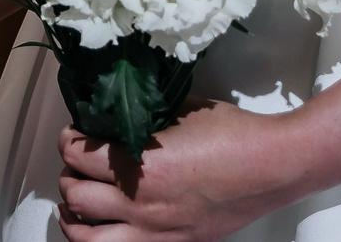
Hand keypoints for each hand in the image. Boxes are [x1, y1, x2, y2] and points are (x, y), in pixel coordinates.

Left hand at [55, 104, 305, 241]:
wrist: (272, 167)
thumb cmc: (233, 134)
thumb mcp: (178, 111)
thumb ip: (141, 118)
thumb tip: (115, 117)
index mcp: (141, 165)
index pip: (77, 155)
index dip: (67, 140)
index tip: (73, 135)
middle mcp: (142, 204)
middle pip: (76, 195)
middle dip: (69, 176)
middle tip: (76, 165)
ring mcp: (157, 231)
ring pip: (88, 238)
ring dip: (74, 219)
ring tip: (75, 205)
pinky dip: (103, 241)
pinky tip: (103, 229)